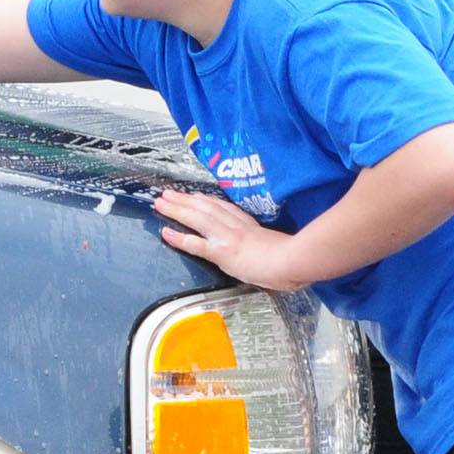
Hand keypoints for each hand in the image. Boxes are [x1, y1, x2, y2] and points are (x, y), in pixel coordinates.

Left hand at [152, 186, 314, 292]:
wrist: (293, 260)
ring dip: (177, 209)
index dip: (206, 200)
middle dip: (185, 199)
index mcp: (250, 225)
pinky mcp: (222, 251)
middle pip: (206, 207)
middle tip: (167, 193)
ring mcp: (228, 237)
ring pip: (197, 218)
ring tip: (160, 203)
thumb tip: (270, 253)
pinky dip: (180, 237)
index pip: (224, 208)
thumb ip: (269, 246)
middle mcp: (236, 226)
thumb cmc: (293, 257)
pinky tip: (166, 232)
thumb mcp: (279, 245)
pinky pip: (196, 243)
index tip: (195, 195)